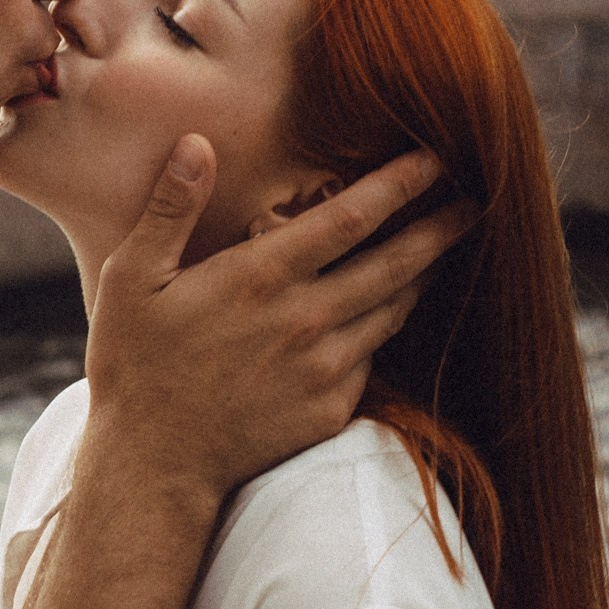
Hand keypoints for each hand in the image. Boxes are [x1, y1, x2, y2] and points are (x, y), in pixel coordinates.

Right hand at [83, 137, 469, 497]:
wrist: (154, 465)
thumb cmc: (135, 366)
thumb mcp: (131, 278)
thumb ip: (170, 208)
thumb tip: (197, 143)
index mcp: (261, 277)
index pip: (350, 217)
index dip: (398, 184)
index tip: (434, 159)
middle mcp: (306, 319)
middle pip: (395, 263)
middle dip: (440, 227)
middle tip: (476, 201)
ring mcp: (325, 368)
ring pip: (393, 311)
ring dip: (421, 277)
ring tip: (440, 252)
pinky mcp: (331, 409)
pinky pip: (369, 358)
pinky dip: (380, 331)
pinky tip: (382, 316)